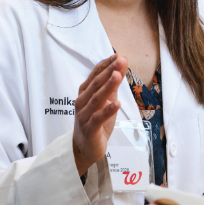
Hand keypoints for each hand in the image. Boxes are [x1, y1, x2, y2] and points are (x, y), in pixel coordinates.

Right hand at [73, 53, 128, 175]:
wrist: (84, 148)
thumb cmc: (95, 123)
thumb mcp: (106, 102)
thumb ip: (112, 86)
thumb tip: (121, 66)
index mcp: (85, 94)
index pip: (95, 76)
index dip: (106, 65)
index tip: (118, 55)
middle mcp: (82, 102)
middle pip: (96, 85)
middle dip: (109, 71)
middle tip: (120, 60)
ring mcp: (84, 116)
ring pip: (97, 99)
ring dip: (108, 87)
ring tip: (117, 75)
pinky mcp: (89, 129)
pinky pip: (98, 118)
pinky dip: (108, 111)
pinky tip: (117, 104)